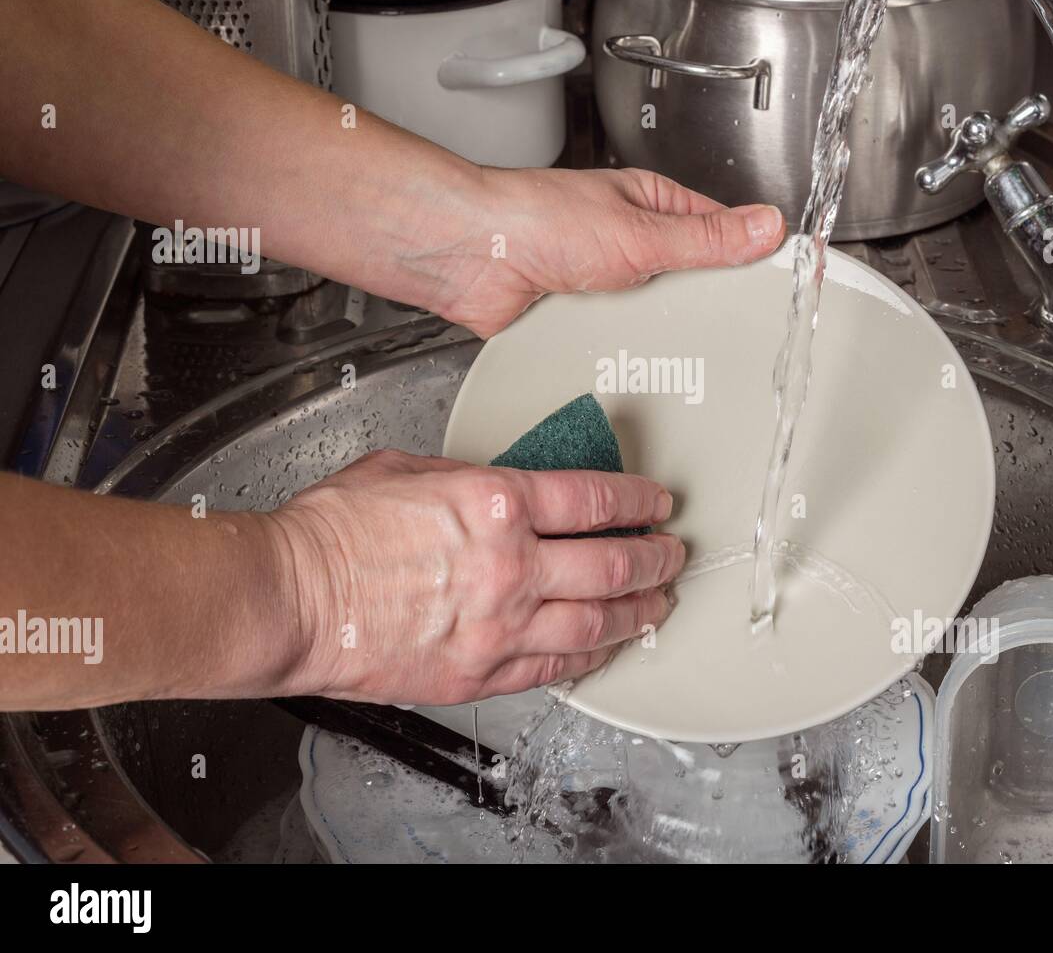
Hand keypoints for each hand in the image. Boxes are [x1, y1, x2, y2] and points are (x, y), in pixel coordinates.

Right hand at [267, 449, 682, 704]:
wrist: (291, 599)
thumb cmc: (333, 533)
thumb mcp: (408, 468)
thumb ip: (470, 478)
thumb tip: (501, 486)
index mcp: (496, 503)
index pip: (594, 499)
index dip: (638, 498)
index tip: (655, 500)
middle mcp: (510, 566)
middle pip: (613, 563)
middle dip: (656, 557)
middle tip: (673, 552)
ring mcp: (500, 626)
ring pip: (598, 622)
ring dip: (639, 611)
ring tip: (659, 603)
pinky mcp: (480, 673)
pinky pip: (556, 668)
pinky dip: (591, 657)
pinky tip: (607, 648)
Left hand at [418, 167, 786, 335]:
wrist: (469, 257)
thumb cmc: (535, 219)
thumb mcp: (639, 231)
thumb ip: (705, 237)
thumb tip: (765, 225)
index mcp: (651, 205)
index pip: (721, 228)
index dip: (754, 253)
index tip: (788, 278)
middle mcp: (628, 242)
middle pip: (690, 280)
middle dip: (704, 305)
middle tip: (736, 331)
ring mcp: (604, 282)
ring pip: (654, 317)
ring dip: (659, 333)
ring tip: (684, 354)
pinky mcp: (578, 319)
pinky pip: (617, 342)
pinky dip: (623, 353)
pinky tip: (638, 366)